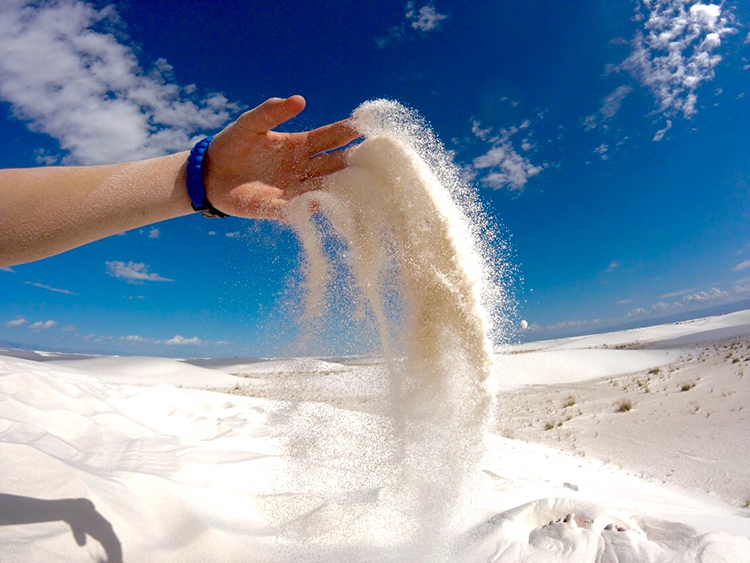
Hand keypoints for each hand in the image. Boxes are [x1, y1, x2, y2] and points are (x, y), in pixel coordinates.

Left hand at [203, 95, 359, 219]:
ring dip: (343, 187)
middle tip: (377, 157)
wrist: (209, 175)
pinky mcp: (281, 209)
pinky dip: (317, 208)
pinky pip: (303, 210)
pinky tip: (333, 207)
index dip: (348, 131)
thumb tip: (300, 99)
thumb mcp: (250, 124)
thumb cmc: (232, 145)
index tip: (367, 124)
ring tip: (365, 184)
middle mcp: (303, 168)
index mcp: (299, 145)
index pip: (330, 137)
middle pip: (335, 164)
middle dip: (354, 160)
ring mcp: (294, 190)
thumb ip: (271, 112)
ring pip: (326, 188)